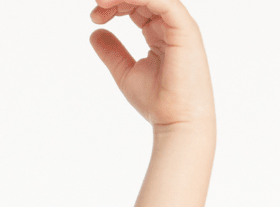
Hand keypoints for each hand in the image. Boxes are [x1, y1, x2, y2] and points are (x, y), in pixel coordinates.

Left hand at [88, 1, 213, 129]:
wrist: (176, 122)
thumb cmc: (157, 102)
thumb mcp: (126, 73)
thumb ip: (112, 52)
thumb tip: (94, 32)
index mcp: (160, 32)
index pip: (138, 5)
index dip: (116, 5)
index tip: (94, 17)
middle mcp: (171, 24)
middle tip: (97, 4)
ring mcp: (180, 24)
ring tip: (102, 2)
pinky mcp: (185, 28)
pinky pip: (164, 2)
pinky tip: (120, 3)